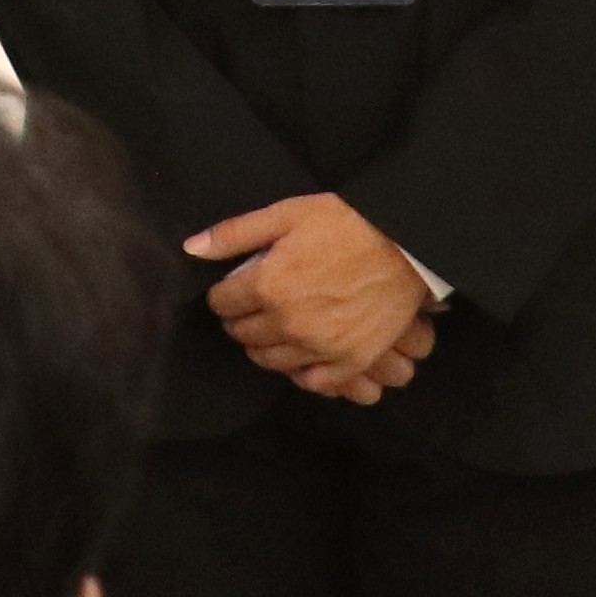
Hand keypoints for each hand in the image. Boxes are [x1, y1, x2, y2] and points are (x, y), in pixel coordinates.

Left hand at [184, 194, 436, 401]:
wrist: (404, 244)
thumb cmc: (343, 223)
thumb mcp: (284, 215)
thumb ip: (233, 234)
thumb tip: (191, 248)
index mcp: (267, 286)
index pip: (222, 304)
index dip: (223, 294)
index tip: (231, 289)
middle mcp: (288, 323)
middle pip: (243, 334)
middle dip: (239, 319)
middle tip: (249, 308)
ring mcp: (320, 347)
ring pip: (271, 360)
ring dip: (263, 346)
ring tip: (270, 330)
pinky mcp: (351, 361)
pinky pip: (313, 381)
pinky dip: (301, 372)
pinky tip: (300, 356)